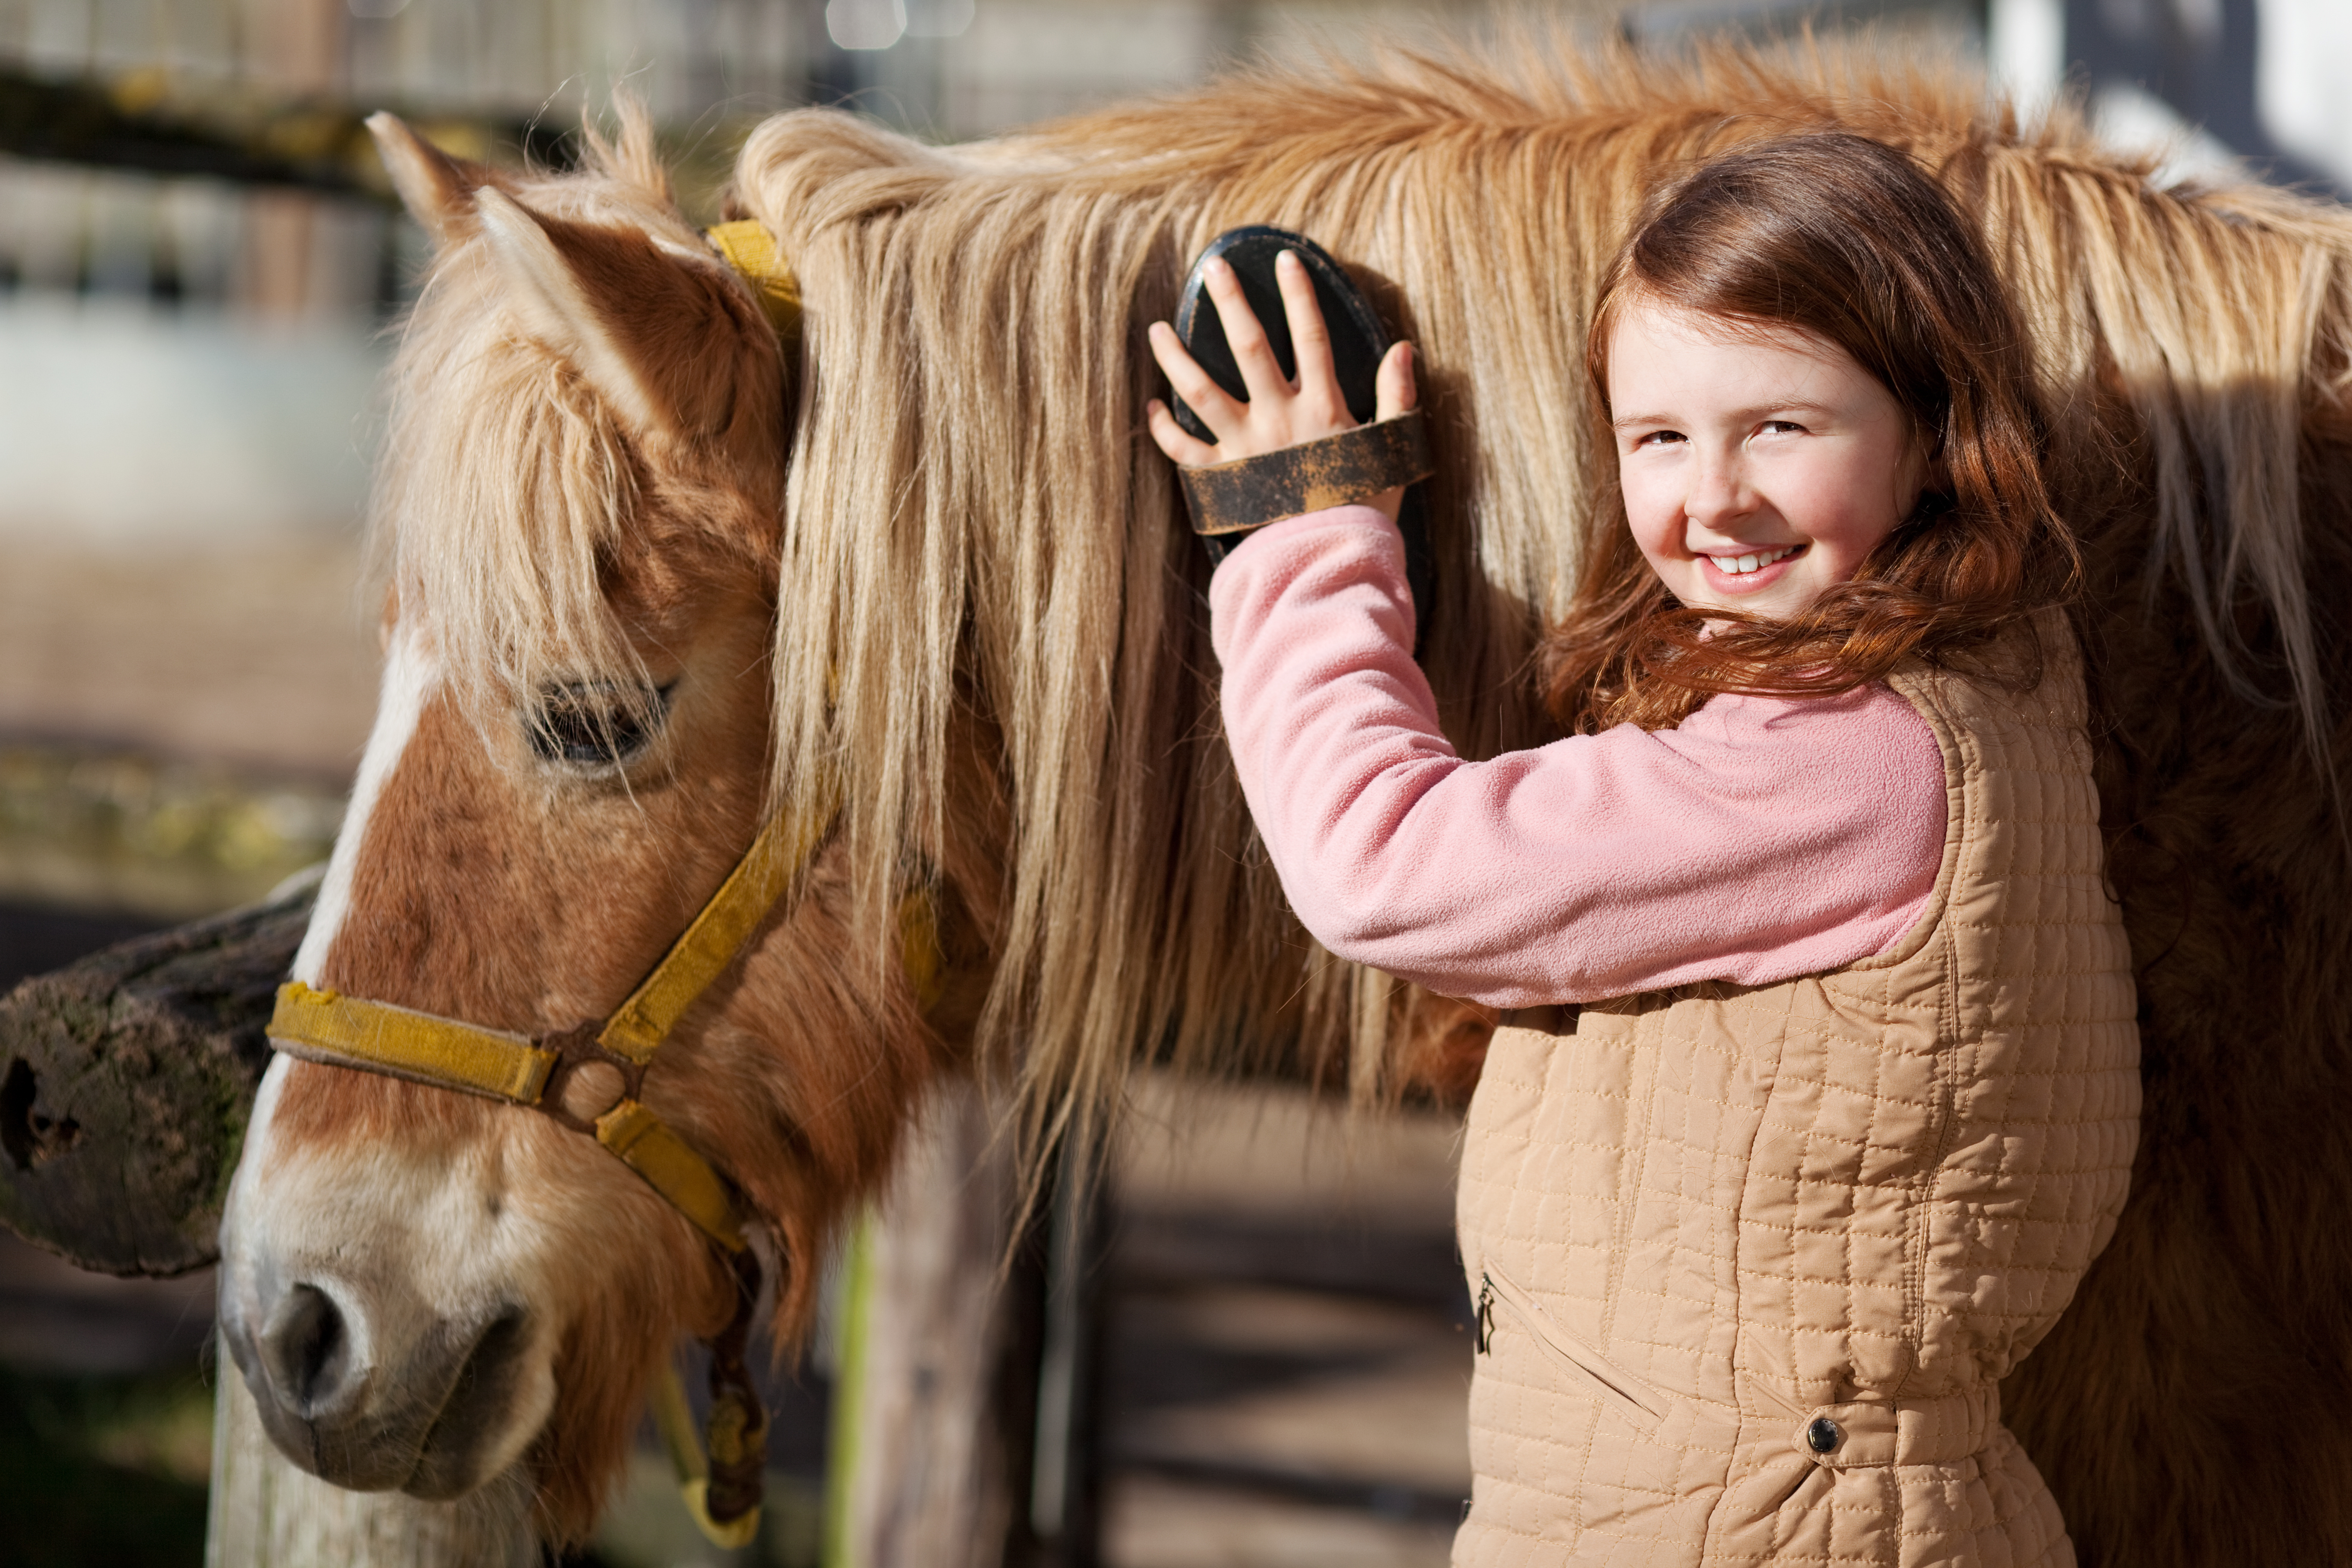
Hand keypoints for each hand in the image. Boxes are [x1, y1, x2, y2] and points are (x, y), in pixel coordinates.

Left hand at [1147, 250, 1418, 523]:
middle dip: (1231, 303)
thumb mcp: (1389, 449)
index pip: (1311, 335)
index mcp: (1322, 407)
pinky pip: (1184, 452)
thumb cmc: (1364, 506)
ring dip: (1176, 358)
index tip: (1286, 260)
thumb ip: (1395, 397)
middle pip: (1250, 347)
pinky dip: (1163, 431)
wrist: (1332, 558)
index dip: (1299, 294)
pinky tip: (1153, 406)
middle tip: (1213, 269)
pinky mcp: (1224, 480)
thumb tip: (1403, 348)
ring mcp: (1246, 447)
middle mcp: (1278, 419)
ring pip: (1201, 392)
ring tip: (1157, 329)